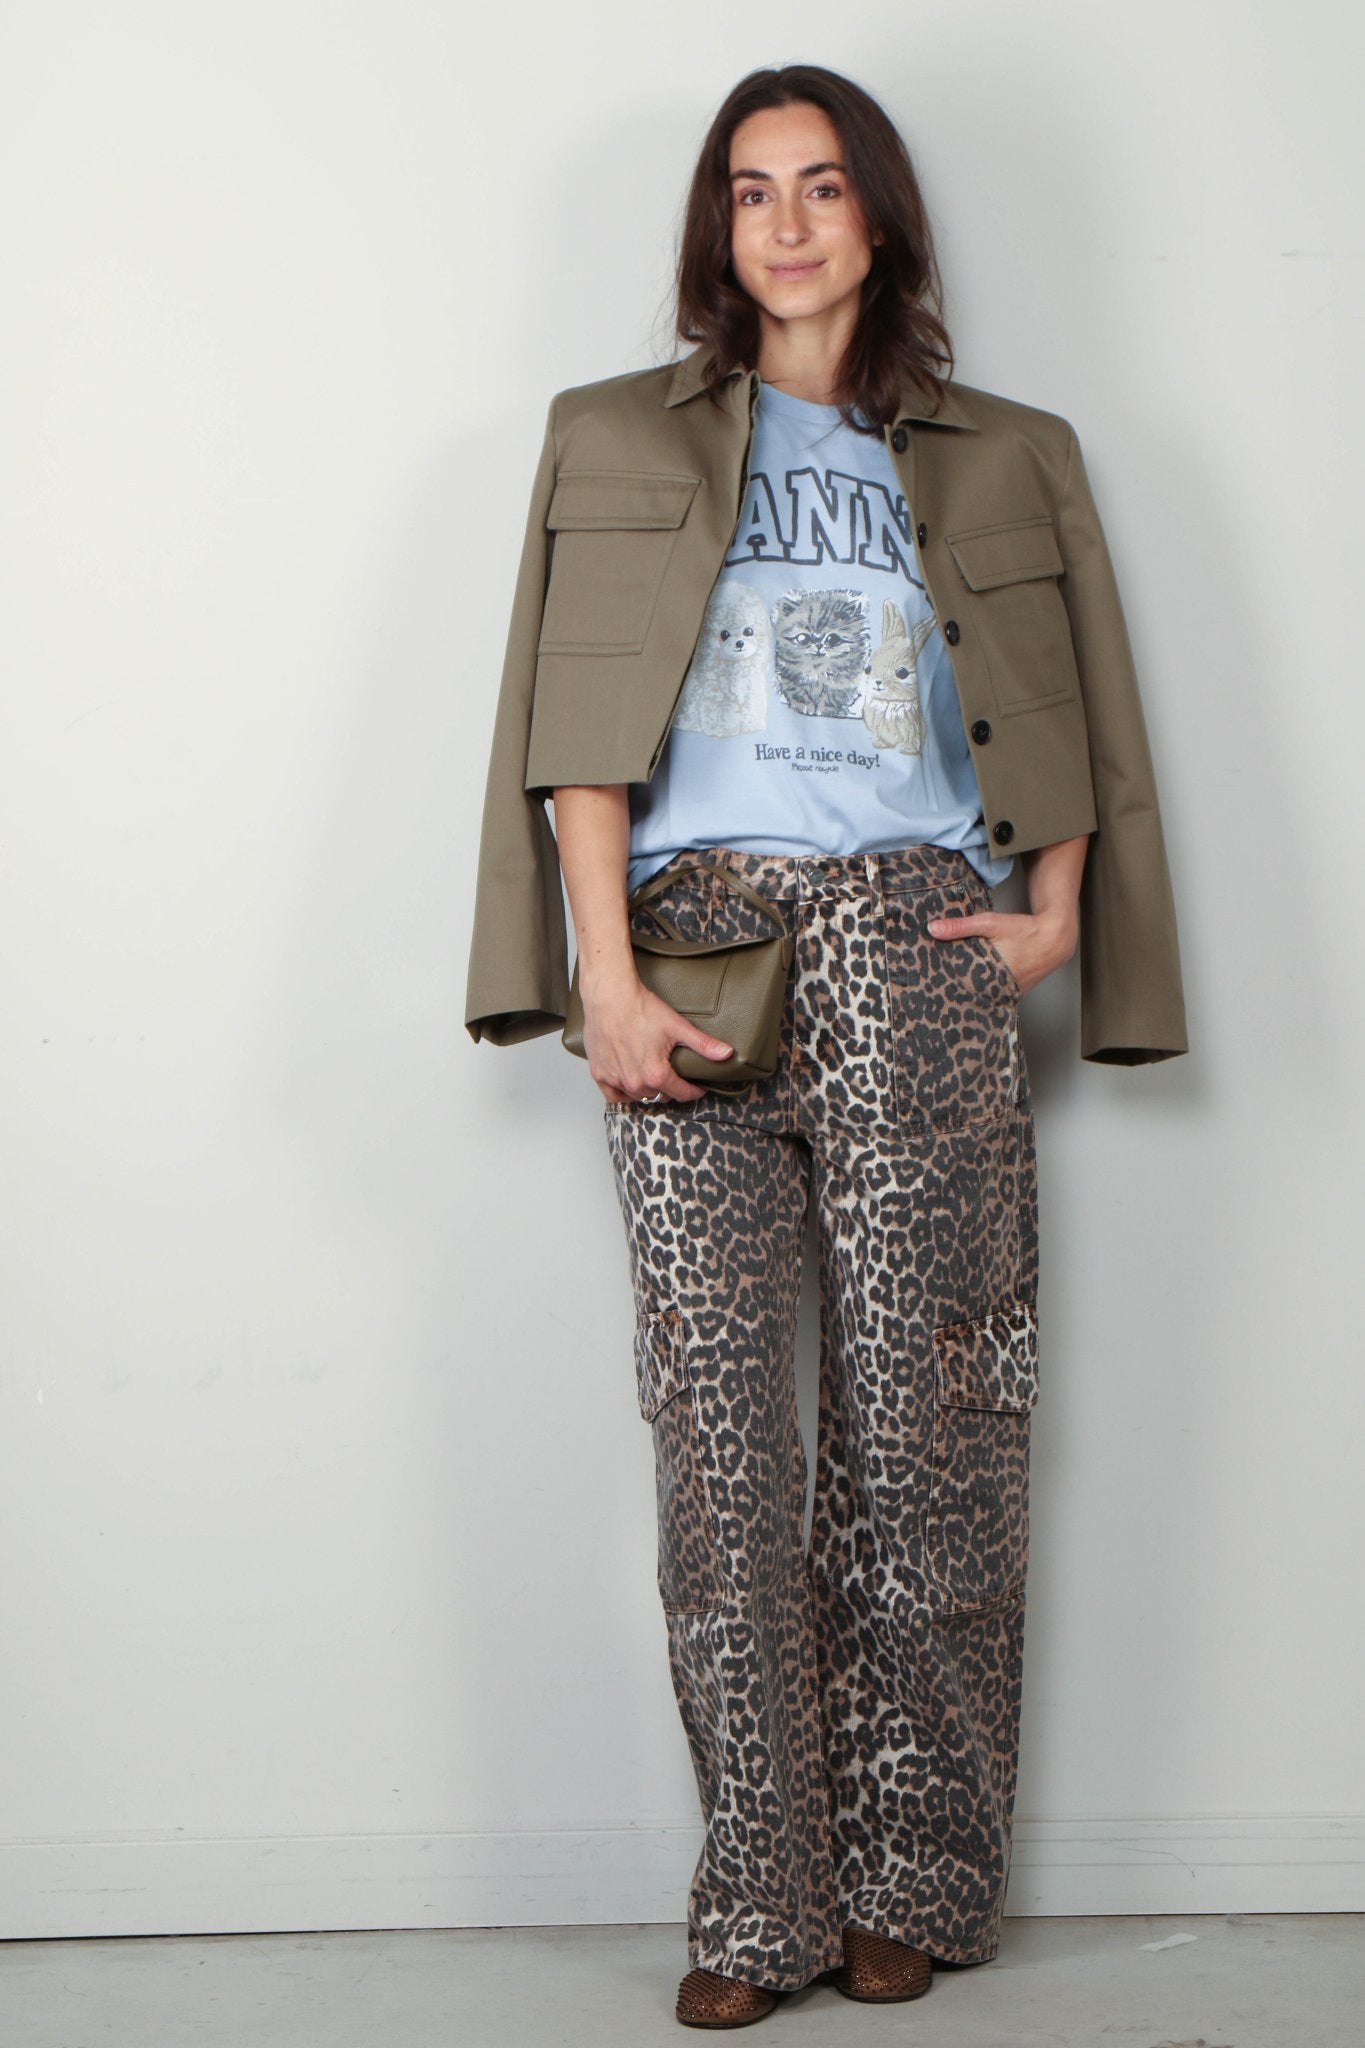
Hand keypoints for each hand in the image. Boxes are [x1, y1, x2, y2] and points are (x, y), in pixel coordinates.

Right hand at [582, 970, 732, 1103]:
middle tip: (674, 1077)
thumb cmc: (640, 1008)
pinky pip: (614, 1095)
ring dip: (648, 1090)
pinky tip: (630, 1085)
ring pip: (638, 1096)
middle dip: (670, 1089)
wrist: (609, 997)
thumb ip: (703, 1044)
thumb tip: (727, 1053)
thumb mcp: (677, 1026)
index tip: (698, 1087)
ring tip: (654, 1078)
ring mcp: (616, 1079)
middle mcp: (635, 1082)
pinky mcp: (600, 1073)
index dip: (694, 1090)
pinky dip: (622, 1093)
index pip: (682, 1093)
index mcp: (657, 1074)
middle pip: (660, 1096)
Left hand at [926, 906, 1077, 998]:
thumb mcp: (991, 924)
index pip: (958, 987)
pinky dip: (980, 989)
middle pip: (967, 994)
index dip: (942, 986)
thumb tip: (932, 928)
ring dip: (965, 991)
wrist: (1054, 939)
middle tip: (929, 990)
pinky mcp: (1011, 994)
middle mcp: (997, 990)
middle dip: (950, 991)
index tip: (925, 986)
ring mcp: (1005, 995)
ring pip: (979, 996)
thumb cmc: (1024, 931)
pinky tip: (968, 985)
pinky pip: (990, 994)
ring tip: (944, 990)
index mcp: (990, 976)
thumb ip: (961, 926)